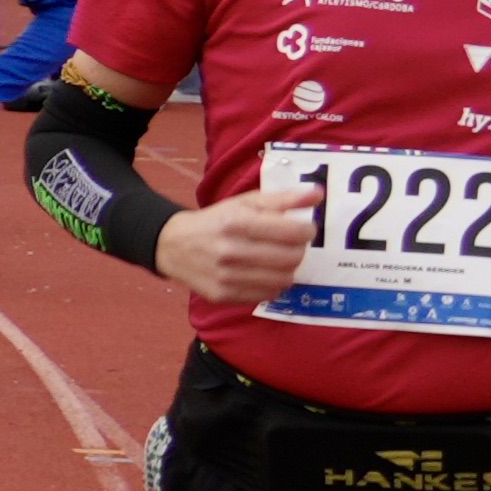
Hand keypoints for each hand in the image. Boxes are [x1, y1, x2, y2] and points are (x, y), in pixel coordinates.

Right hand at [155, 185, 314, 306]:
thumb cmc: (216, 221)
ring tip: (277, 260)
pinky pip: (267, 294)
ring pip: (283, 280)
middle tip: (290, 245)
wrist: (172, 246)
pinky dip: (272, 284)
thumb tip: (317, 195)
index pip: (293, 232)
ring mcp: (226, 276)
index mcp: (237, 222)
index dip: (307, 231)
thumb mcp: (245, 203)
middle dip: (298, 250)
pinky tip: (263, 273)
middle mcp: (230, 251)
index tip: (304, 229)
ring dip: (287, 269)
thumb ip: (283, 198)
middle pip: (292, 258)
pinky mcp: (223, 295)